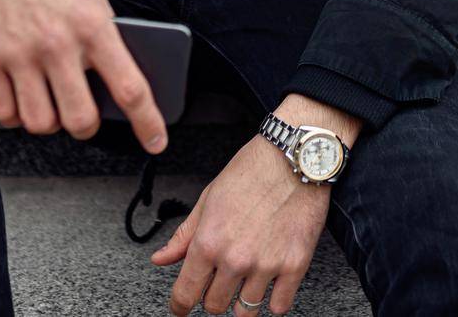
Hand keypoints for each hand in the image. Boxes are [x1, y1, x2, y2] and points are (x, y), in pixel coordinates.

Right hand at [0, 0, 167, 154]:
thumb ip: (100, 28)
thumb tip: (110, 69)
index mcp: (93, 24)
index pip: (129, 87)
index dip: (147, 122)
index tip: (155, 142)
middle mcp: (57, 45)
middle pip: (80, 119)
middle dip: (85, 125)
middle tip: (82, 114)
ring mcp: (18, 54)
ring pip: (40, 122)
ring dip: (48, 120)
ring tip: (48, 100)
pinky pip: (3, 112)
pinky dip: (14, 113)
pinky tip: (18, 96)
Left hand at [152, 95, 361, 314]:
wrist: (295, 157)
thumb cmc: (253, 170)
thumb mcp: (209, 198)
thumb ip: (184, 235)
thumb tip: (161, 258)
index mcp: (209, 242)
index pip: (185, 293)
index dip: (179, 306)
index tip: (181, 307)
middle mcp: (235, 259)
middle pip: (214, 306)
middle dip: (212, 297)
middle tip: (219, 282)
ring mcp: (266, 265)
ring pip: (245, 311)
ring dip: (242, 301)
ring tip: (245, 283)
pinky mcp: (295, 265)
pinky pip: (279, 306)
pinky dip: (273, 303)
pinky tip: (270, 287)